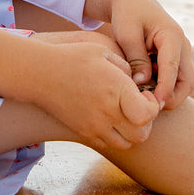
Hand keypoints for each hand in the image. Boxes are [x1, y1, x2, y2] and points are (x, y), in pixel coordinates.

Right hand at [30, 39, 160, 151]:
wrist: (40, 73)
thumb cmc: (72, 57)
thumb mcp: (102, 51)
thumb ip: (125, 66)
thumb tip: (136, 81)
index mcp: (116, 90)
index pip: (147, 114)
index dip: (152, 106)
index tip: (144, 94)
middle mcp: (107, 112)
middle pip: (141, 134)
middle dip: (146, 122)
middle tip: (138, 106)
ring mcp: (94, 126)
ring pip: (126, 143)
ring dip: (131, 131)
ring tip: (124, 114)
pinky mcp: (83, 132)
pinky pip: (107, 143)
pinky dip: (114, 135)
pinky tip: (108, 117)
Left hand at [85, 0, 193, 109]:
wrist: (130, 0)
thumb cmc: (127, 14)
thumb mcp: (126, 33)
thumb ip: (136, 58)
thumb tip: (143, 82)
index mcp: (172, 35)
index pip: (173, 68)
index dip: (165, 88)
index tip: (155, 105)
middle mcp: (183, 45)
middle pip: (189, 80)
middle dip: (173, 96)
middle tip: (151, 106)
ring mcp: (182, 52)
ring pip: (186, 82)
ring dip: (170, 92)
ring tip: (146, 96)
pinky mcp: (176, 57)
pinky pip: (178, 78)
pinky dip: (166, 86)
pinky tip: (146, 86)